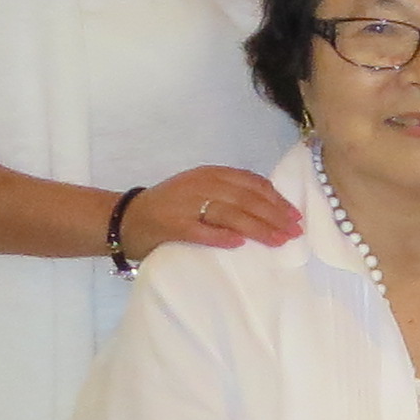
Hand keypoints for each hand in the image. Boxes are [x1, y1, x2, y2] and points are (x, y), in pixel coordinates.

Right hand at [135, 162, 299, 252]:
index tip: (295, 215)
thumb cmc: (170, 207)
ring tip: (278, 240)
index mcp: (210, 174)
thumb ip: (229, 193)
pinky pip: (201, 231)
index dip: (276, 199)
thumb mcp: (201, 190)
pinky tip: (239, 244)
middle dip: (274, 216)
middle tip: (294, 231)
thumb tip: (271, 208)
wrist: (125, 218)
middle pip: (246, 199)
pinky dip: (221, 236)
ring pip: (230, 214)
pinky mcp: (172, 226)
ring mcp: (185, 205)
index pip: (251, 184)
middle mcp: (200, 185)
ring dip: (258, 228)